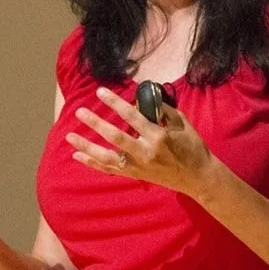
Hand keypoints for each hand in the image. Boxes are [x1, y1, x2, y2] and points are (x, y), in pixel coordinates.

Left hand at [67, 87, 217, 197]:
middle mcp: (146, 152)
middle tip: (80, 111)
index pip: (132, 117)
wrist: (199, 177)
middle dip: (96, 124)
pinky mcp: (135, 175)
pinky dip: (92, 163)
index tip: (100, 92)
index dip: (115, 103)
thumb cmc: (192, 147)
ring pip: (107, 157)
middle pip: (115, 137)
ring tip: (70, 136)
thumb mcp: (182, 124)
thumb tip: (144, 98)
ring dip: (87, 146)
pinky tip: (77, 155)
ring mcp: (138, 166)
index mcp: (158, 137)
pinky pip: (109, 170)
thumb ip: (163, 110)